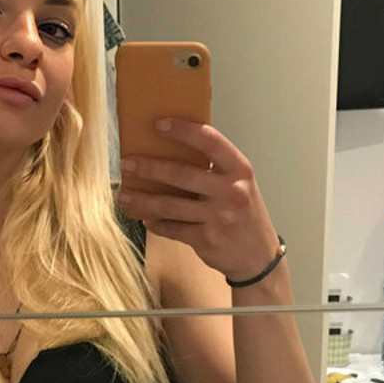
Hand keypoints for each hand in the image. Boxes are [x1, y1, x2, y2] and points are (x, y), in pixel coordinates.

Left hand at [115, 118, 282, 280]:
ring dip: (143, 199)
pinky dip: (156, 224)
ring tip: (124, 195)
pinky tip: (145, 218)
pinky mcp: (206, 239)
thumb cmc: (244, 215)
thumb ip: (215, 170)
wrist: (259, 257)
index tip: (159, 124)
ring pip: (170, 205)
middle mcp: (231, 190)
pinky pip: (173, 228)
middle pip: (181, 174)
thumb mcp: (239, 185)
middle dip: (149, 168)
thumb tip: (172, 153)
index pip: (210, 141)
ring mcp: (218, 216)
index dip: (183, 131)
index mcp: (239, 169)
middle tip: (127, 163)